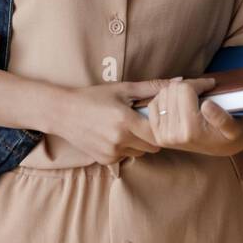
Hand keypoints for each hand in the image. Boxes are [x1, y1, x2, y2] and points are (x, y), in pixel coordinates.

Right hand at [48, 80, 164, 165]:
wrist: (63, 112)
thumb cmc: (94, 97)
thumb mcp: (123, 88)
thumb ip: (152, 87)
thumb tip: (179, 82)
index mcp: (126, 121)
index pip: (159, 133)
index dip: (162, 126)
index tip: (158, 117)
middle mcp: (120, 140)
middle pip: (153, 146)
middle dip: (153, 135)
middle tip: (143, 121)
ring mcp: (112, 153)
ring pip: (140, 153)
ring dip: (139, 143)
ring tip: (127, 127)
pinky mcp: (105, 160)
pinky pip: (126, 156)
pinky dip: (125, 148)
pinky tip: (114, 135)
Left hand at [145, 78, 242, 156]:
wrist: (223, 148)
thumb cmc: (232, 135)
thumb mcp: (236, 128)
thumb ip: (223, 119)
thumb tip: (206, 105)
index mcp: (191, 131)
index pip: (185, 89)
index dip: (199, 82)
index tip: (211, 84)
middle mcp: (173, 135)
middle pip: (172, 89)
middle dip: (188, 84)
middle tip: (202, 89)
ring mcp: (163, 135)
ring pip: (162, 93)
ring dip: (177, 90)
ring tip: (192, 96)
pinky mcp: (157, 134)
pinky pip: (153, 104)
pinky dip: (165, 98)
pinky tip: (179, 102)